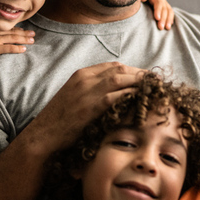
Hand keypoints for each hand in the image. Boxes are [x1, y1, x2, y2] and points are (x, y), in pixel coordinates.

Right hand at [0, 26, 35, 77]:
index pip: (6, 27)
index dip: (16, 28)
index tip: (23, 29)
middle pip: (13, 31)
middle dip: (24, 33)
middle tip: (33, 33)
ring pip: (14, 38)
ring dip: (24, 39)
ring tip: (32, 40)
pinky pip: (9, 48)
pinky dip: (17, 48)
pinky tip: (24, 49)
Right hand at [26, 62, 145, 155]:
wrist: (44, 134)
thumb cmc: (60, 119)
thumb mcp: (74, 96)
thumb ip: (91, 89)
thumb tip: (113, 89)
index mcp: (81, 74)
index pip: (112, 65)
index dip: (131, 69)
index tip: (144, 76)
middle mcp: (84, 79)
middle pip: (119, 69)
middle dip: (139, 73)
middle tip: (154, 81)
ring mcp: (87, 92)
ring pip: (119, 79)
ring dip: (138, 82)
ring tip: (152, 88)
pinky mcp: (90, 107)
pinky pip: (115, 96)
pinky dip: (129, 94)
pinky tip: (140, 98)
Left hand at [140, 0, 173, 29]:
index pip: (158, 2)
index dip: (158, 10)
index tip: (157, 18)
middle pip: (164, 8)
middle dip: (163, 18)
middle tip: (160, 27)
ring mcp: (163, 2)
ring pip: (169, 11)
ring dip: (169, 20)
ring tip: (167, 28)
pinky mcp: (163, 6)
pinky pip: (169, 12)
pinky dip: (170, 18)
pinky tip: (169, 25)